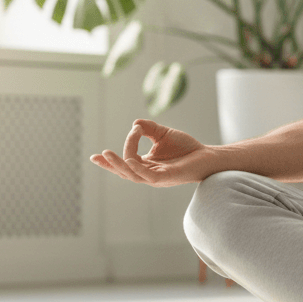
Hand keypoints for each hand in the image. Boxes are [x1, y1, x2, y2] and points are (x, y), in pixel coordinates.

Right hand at [90, 119, 210, 187]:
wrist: (207, 156)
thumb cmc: (186, 148)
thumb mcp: (164, 134)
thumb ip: (149, 129)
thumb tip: (134, 123)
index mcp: (146, 165)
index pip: (128, 157)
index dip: (126, 144)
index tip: (134, 128)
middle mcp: (149, 174)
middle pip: (124, 171)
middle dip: (109, 164)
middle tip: (95, 156)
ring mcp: (157, 177)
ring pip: (132, 174)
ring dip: (118, 165)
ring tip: (105, 155)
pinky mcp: (167, 178)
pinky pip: (148, 176)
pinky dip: (137, 169)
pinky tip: (129, 160)